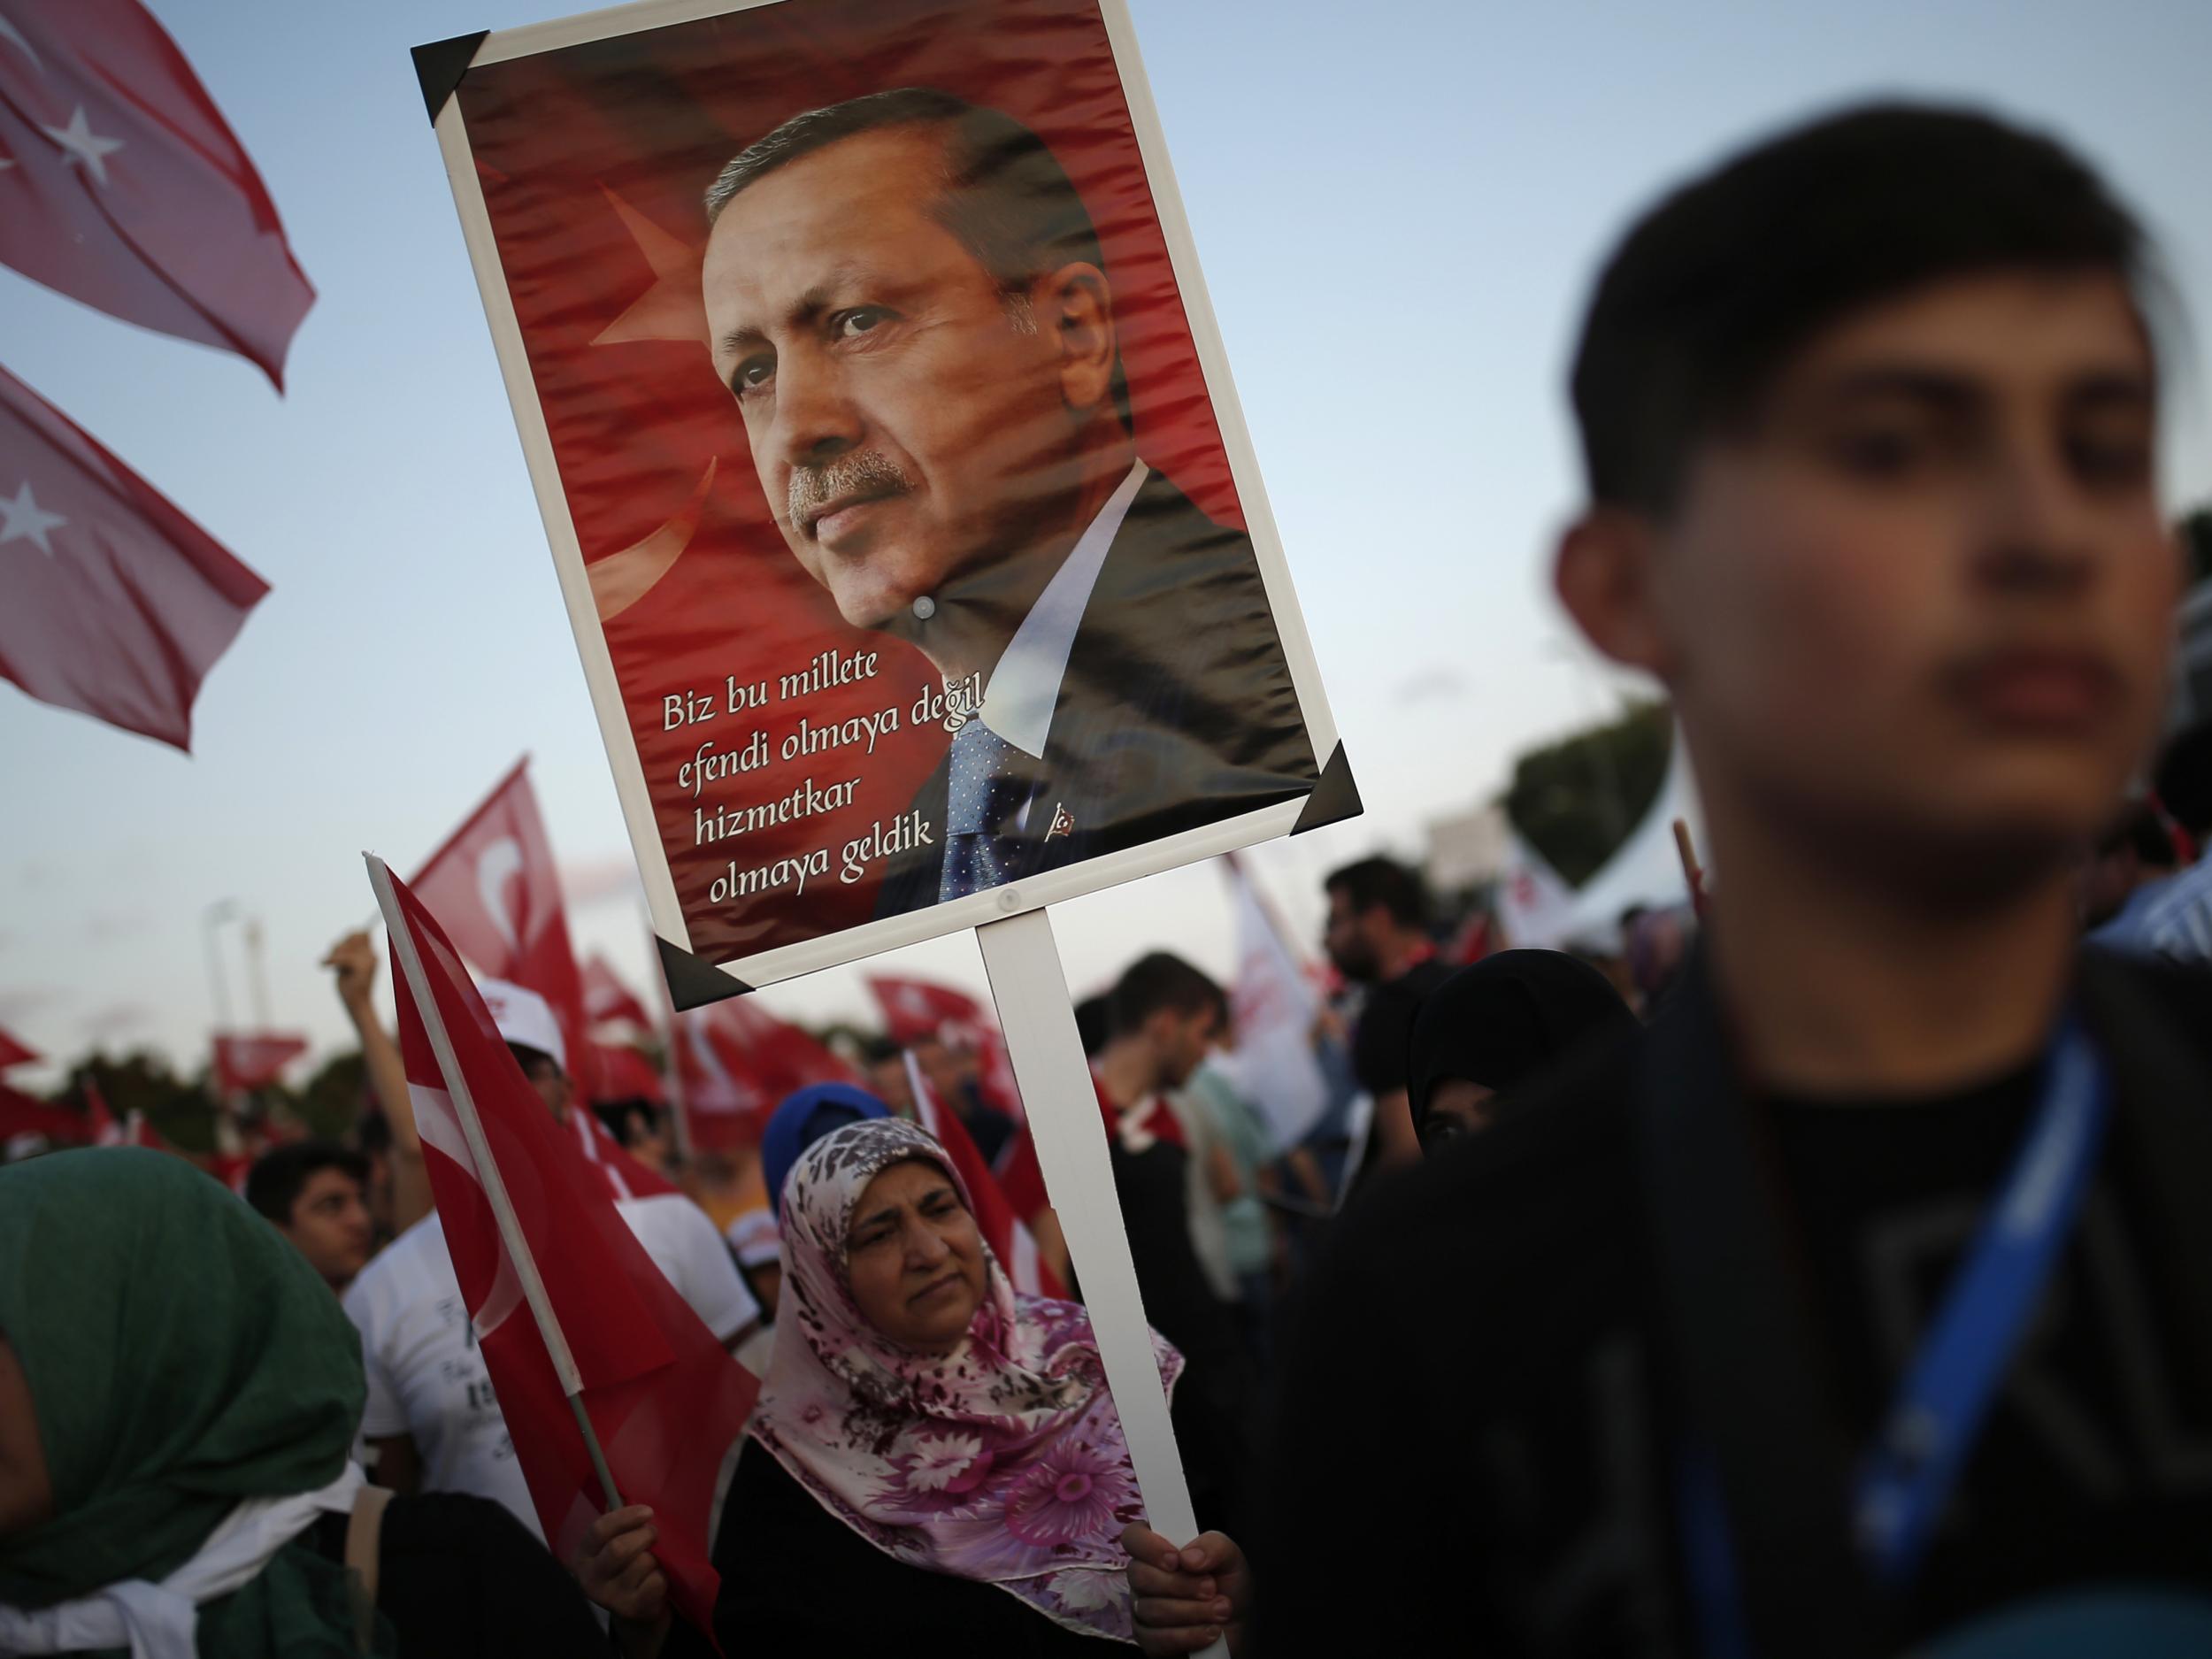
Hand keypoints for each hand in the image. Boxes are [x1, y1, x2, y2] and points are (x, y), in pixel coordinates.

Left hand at [323, 932, 379, 1009]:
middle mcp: (372, 955)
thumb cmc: (351, 988)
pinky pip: (343, 958)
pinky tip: (323, 964)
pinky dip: (332, 960)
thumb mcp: (348, 967)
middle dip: (339, 946)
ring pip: (346, 947)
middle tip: (332, 959)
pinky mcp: (362, 967)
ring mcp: (368, 961)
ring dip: (335, 954)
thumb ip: (348, 953)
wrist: (358, 1005)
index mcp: (371, 955)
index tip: (338, 952)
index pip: (360, 934)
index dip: (347, 939)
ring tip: (331, 965)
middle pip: (352, 936)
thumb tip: (347, 937)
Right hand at [571, 1504, 668, 1623]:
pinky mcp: (631, 1610)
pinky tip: (656, 1579)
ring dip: (655, 1557)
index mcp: (583, 1556)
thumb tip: (620, 1489)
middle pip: (619, 1549)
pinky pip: (656, 1582)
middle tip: (653, 1534)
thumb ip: (616, 1519)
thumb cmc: (626, 1565)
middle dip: (644, 1536)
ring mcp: (609, 1598)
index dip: (625, 1517)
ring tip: (654, 1560)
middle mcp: (590, 1579)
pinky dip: (663, 1576)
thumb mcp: (615, 1541)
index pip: (598, 1530)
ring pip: (642, 1564)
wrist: (635, 1609)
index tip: (648, 1511)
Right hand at [1122, 1523, 1249, 1654]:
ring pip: (1150, 1610)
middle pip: (1139, 1576)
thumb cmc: (1228, 1584)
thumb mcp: (1230, 1557)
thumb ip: (1213, 1546)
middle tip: (1211, 1588)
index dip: (1149, 1547)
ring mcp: (1142, 1609)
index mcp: (1158, 1549)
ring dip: (1192, 1611)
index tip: (1176, 1560)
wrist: (1238, 1624)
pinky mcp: (1149, 1640)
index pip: (1133, 1537)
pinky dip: (1188, 1636)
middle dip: (1180, 1584)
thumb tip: (1188, 1557)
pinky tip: (1210, 1631)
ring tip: (1220, 1610)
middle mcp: (1144, 1577)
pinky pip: (1156, 1640)